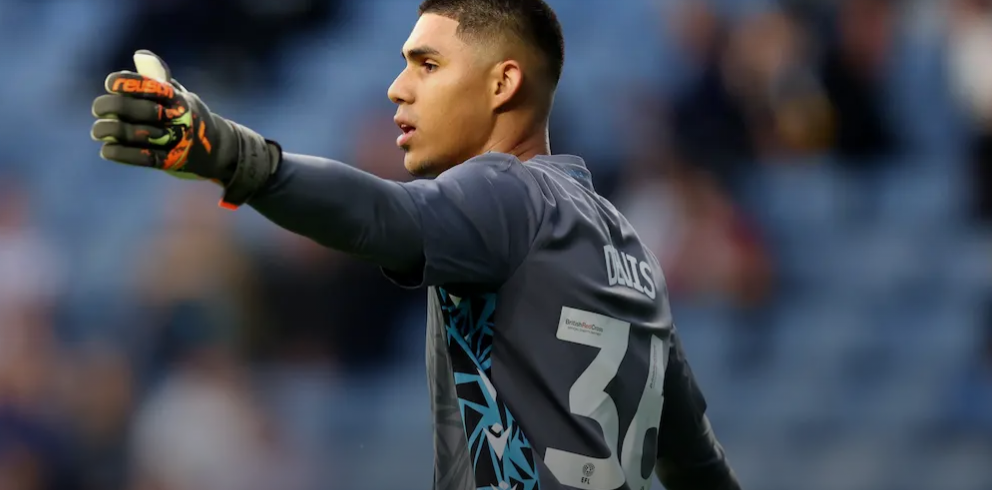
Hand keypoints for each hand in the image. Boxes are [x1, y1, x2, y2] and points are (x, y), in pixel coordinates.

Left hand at [90, 50, 279, 206]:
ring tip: (98, 131)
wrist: (219, 150)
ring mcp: (175, 141)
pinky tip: (106, 150)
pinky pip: (142, 158)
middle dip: (113, 106)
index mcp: (178, 98)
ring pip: (137, 133)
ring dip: (111, 130)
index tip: (110, 84)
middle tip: (98, 109)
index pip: (149, 85)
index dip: (125, 83)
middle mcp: (177, 118)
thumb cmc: (190, 117)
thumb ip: (159, 79)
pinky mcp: (170, 162)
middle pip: (140, 109)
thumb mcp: (180, 95)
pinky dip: (121, 154)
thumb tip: (140, 55)